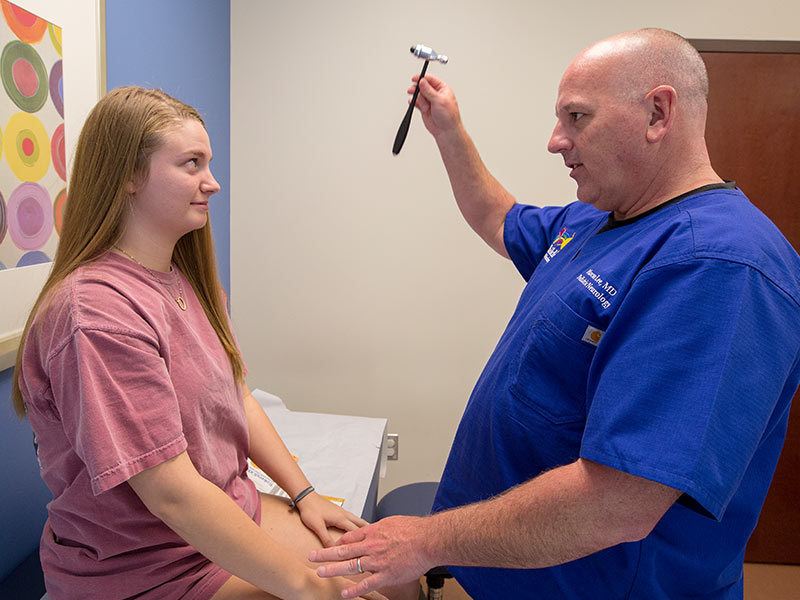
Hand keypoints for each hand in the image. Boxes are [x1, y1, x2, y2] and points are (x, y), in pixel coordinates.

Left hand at [297, 491, 367, 546]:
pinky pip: (352, 518)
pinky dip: (357, 524)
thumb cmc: (310, 509)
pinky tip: (355, 527)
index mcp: (341, 518)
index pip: (356, 531)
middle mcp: (344, 514)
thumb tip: (333, 551)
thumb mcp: (317, 526)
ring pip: (357, 520)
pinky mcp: (338, 511)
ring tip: (370, 534)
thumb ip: (326, 539)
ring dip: (364, 527)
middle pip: (360, 523)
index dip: (362, 541)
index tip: (368, 548)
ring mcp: (341, 512)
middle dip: (369, 532)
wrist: (305, 497)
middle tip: (377, 540)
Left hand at [308, 515, 432, 598]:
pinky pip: (366, 584)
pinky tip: (344, 592)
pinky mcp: (386, 575)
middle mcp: (371, 546)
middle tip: (312, 556)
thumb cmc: (414, 530)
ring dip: (333, 570)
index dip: (337, 542)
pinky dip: (354, 589)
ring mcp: (377, 561)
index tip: (329, 545)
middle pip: (343, 550)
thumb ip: (380, 528)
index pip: (349, 537)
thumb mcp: (392, 522)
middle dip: (325, 553)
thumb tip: (374, 530)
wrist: (428, 539)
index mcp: (373, 532)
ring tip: (320, 572)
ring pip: (350, 566)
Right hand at [408, 73, 462, 139]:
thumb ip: (429, 90)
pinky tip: (412, 102)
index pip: (431, 80)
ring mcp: (429, 101)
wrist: (446, 131)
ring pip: (419, 94)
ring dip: (417, 97)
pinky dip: (413, 102)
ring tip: (417, 101)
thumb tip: (422, 81)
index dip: (422, 78)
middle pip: (423, 86)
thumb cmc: (448, 116)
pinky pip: (416, 102)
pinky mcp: (424, 108)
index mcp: (442, 89)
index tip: (415, 79)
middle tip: (413, 90)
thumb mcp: (439, 100)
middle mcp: (436, 94)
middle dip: (418, 88)